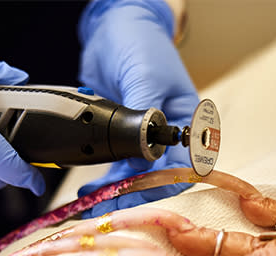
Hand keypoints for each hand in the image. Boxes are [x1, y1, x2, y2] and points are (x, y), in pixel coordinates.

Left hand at [77, 0, 198, 215]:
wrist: (112, 25)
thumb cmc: (140, 43)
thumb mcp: (146, 75)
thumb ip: (144, 116)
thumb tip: (144, 156)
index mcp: (186, 122)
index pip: (185, 166)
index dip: (165, 186)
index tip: (142, 196)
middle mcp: (166, 135)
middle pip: (158, 178)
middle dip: (136, 196)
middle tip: (112, 209)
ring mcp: (141, 137)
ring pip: (134, 176)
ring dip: (116, 193)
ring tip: (95, 205)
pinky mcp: (118, 135)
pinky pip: (114, 164)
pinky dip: (103, 180)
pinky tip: (90, 190)